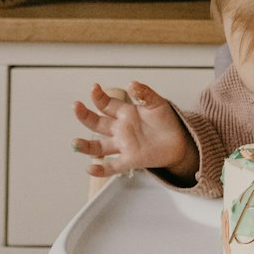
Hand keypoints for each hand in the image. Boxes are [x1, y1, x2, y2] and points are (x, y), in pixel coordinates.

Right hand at [72, 81, 197, 180]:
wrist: (178, 140)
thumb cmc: (166, 121)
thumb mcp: (156, 103)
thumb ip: (144, 94)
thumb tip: (132, 83)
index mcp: (125, 113)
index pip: (106, 104)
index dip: (98, 96)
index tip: (94, 88)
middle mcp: (120, 129)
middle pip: (97, 123)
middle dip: (84, 115)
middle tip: (76, 107)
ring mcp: (123, 145)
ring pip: (98, 147)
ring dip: (85, 146)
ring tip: (75, 143)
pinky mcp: (130, 160)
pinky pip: (112, 166)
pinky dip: (101, 169)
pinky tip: (90, 169)